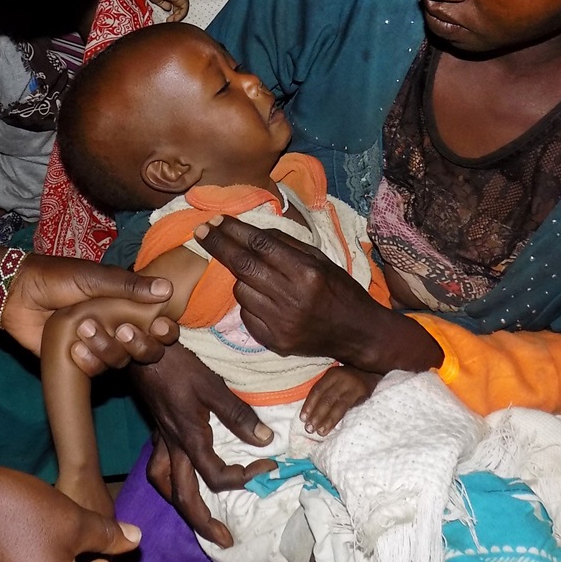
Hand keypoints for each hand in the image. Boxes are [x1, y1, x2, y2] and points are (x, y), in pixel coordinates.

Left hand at [1, 254, 172, 354]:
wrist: (19, 294)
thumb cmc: (59, 278)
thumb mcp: (96, 277)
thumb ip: (130, 286)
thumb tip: (167, 289)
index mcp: (127, 305)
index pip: (159, 324)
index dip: (164, 330)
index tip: (157, 326)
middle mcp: (119, 327)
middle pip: (147, 350)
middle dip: (140, 344)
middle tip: (123, 330)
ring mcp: (100, 346)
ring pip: (121, 361)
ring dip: (107, 347)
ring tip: (85, 328)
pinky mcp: (80, 361)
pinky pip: (96, 371)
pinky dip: (89, 360)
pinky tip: (74, 348)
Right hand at [131, 0, 188, 21]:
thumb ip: (163, 3)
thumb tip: (168, 8)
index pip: (175, 2)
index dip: (173, 11)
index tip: (168, 16)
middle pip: (180, 5)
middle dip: (175, 15)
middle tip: (169, 20)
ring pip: (183, 8)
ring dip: (177, 17)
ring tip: (171, 21)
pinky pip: (184, 9)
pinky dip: (179, 16)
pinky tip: (173, 20)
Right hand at [131, 344, 275, 546]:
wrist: (141, 349)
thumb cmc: (177, 365)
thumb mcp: (213, 386)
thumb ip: (239, 415)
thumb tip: (266, 440)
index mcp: (190, 439)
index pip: (217, 476)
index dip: (245, 478)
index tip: (268, 466)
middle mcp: (173, 447)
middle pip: (184, 497)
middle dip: (203, 523)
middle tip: (224, 540)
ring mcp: (162, 441)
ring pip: (165, 485)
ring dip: (181, 504)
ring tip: (196, 515)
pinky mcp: (157, 431)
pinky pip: (158, 467)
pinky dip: (168, 480)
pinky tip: (178, 477)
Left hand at [194, 216, 439, 371]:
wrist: (358, 333)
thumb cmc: (340, 290)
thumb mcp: (321, 260)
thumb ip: (287, 245)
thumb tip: (251, 231)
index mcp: (306, 272)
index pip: (260, 244)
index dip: (234, 230)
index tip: (215, 220)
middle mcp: (292, 297)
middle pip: (243, 265)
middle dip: (218, 245)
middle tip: (202, 231)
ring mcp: (281, 322)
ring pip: (240, 290)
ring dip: (241, 279)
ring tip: (257, 277)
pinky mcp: (275, 341)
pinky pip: (246, 315)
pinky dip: (250, 303)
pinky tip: (266, 301)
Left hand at [300, 366, 380, 436]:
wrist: (375, 375)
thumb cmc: (351, 381)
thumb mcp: (337, 380)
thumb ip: (326, 391)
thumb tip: (309, 413)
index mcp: (333, 374)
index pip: (317, 390)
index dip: (309, 404)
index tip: (303, 418)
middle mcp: (343, 378)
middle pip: (327, 398)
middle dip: (317, 415)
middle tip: (309, 429)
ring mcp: (354, 386)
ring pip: (338, 405)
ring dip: (328, 420)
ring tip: (320, 432)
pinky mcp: (364, 395)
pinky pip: (350, 409)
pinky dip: (341, 419)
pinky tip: (335, 427)